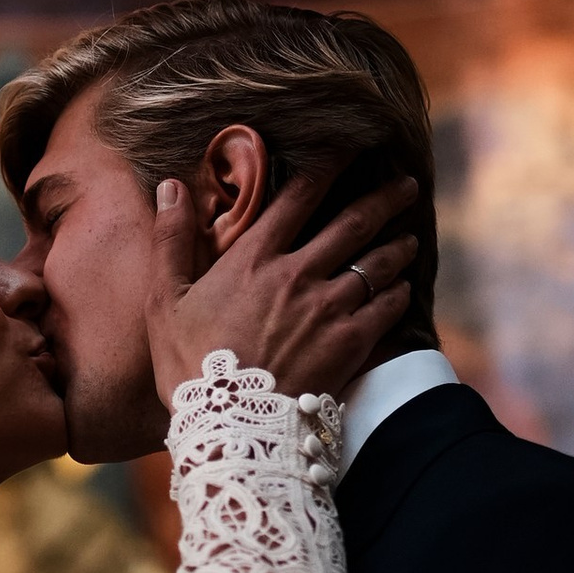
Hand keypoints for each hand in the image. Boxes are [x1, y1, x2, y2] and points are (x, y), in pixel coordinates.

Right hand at [144, 165, 417, 412]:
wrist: (230, 426)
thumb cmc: (191, 366)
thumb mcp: (164, 301)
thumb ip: (171, 240)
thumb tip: (169, 186)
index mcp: (255, 258)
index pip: (298, 196)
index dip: (328, 165)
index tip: (351, 146)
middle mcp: (299, 274)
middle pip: (353, 223)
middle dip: (385, 198)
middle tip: (407, 184)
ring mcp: (329, 308)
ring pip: (376, 264)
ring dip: (396, 246)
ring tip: (409, 236)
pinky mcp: (350, 343)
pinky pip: (385, 308)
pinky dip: (397, 294)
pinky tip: (403, 289)